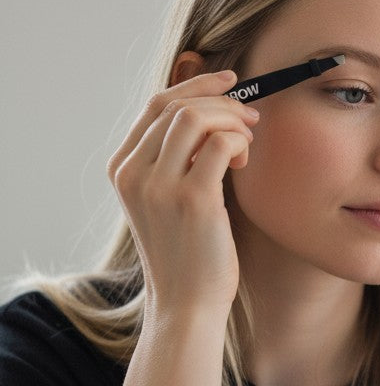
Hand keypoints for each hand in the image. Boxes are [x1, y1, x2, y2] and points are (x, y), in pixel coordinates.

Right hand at [107, 71, 258, 316]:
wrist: (186, 304)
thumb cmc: (187, 252)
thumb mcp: (166, 199)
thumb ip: (176, 158)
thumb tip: (210, 111)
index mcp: (122, 169)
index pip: (156, 105)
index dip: (196, 86)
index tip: (229, 82)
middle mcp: (133, 173)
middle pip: (176, 105)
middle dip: (221, 101)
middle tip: (250, 116)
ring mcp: (159, 186)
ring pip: (196, 117)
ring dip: (232, 120)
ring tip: (248, 143)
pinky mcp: (192, 200)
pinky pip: (222, 143)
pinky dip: (240, 143)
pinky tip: (244, 163)